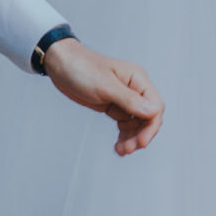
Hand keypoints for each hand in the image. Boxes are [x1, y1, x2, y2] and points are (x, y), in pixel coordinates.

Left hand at [43, 39, 162, 152]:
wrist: (60, 64)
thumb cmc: (81, 68)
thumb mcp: (104, 86)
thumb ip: (129, 100)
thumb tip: (153, 112)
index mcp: (137, 79)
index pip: (155, 106)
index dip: (151, 126)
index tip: (141, 142)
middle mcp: (134, 88)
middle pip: (147, 117)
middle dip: (140, 135)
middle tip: (128, 149)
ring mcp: (124, 98)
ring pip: (136, 123)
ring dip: (132, 138)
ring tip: (121, 151)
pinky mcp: (113, 105)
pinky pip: (124, 123)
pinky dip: (123, 135)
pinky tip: (118, 146)